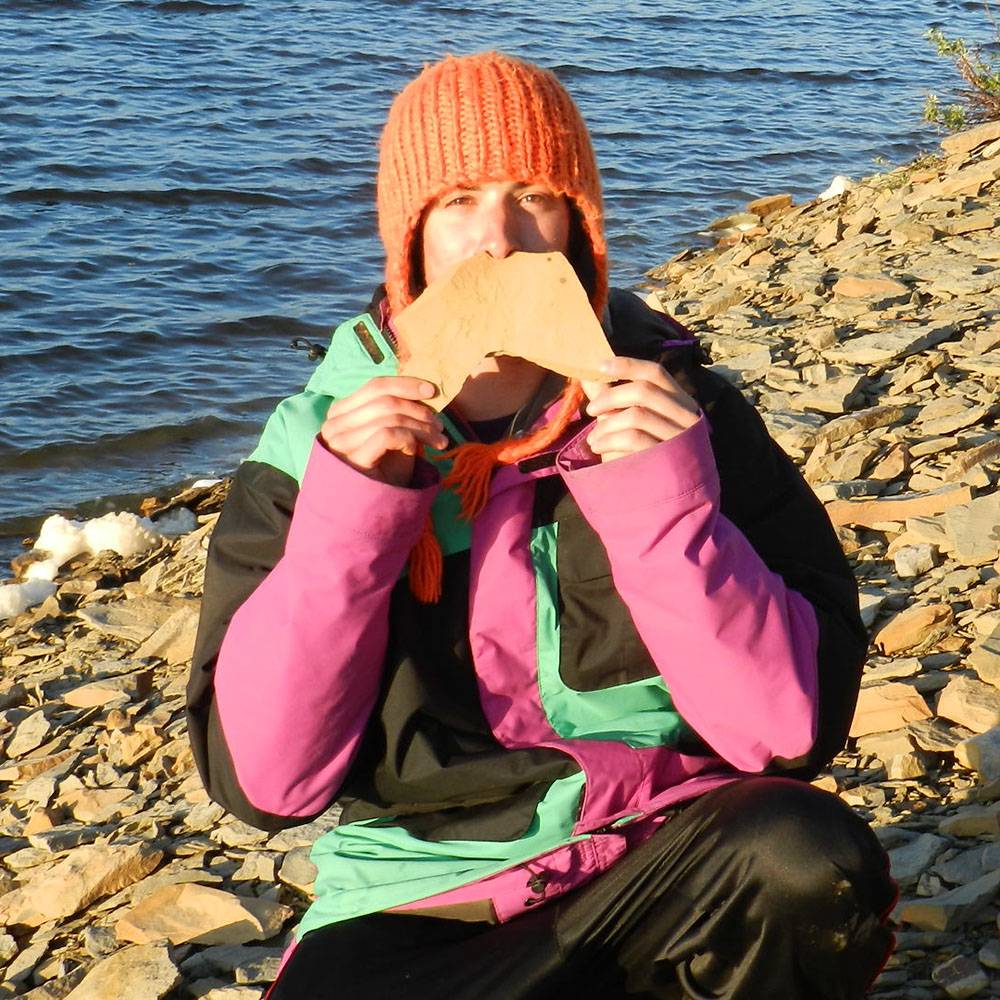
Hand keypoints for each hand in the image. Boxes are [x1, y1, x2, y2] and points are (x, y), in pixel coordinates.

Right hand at [320, 377, 446, 486]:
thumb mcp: (389, 435)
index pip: (376, 386)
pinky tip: (417, 451)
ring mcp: (340, 442)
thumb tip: (424, 389)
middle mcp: (335, 424)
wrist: (372, 510)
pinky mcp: (353, 458)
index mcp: (340, 412)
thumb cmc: (382, 471)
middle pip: (385, 399)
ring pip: (390, 416)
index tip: (433, 391)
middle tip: (440, 425)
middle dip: (419, 410)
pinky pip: (387, 434)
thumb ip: (396, 412)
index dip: (407, 384)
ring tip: (438, 440)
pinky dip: (409, 438)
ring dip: (421, 427)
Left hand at [581, 357, 699, 462]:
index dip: (627, 365)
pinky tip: (599, 449)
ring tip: (594, 439)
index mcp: (680, 402)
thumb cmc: (645, 457)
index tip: (600, 366)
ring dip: (606, 425)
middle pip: (644, 391)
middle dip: (609, 397)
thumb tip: (586, 374)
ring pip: (636, 416)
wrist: (663, 500)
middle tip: (590, 410)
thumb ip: (611, 399)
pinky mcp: (668, 458)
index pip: (656, 373)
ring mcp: (679, 438)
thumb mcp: (629, 423)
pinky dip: (609, 441)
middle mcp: (685, 416)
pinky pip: (633, 439)